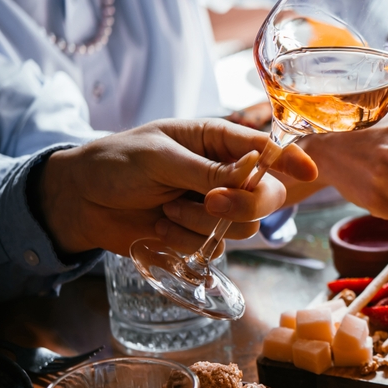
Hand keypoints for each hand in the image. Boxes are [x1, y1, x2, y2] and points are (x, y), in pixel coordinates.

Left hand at [40, 119, 317, 255]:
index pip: (267, 147)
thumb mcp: (160, 157)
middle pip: (267, 194)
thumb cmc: (116, 163)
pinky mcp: (200, 235)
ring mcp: (214, 206)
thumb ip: (207, 170)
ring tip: (167, 210)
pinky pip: (215, 247)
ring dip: (203, 223)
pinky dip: (186, 241)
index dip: (292, 159)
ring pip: (243, 226)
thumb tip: (250, 174)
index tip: (309, 172)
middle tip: (210, 201)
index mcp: (217, 141)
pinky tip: (160, 227)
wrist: (79, 201)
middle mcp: (224, 174)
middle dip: (243, 203)